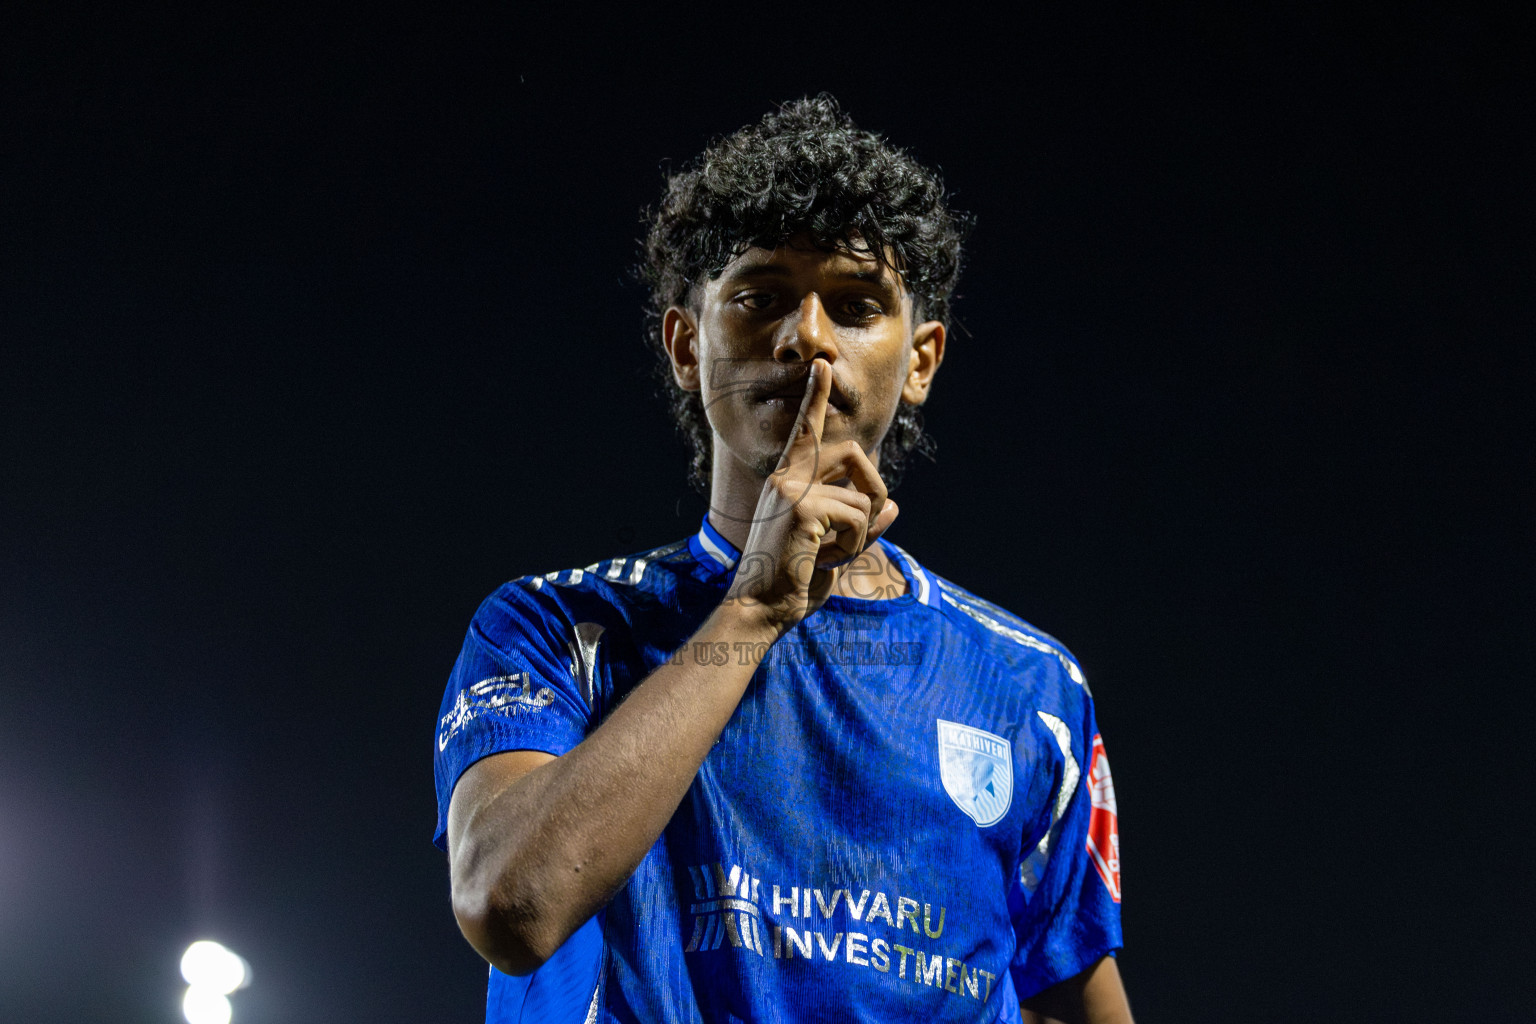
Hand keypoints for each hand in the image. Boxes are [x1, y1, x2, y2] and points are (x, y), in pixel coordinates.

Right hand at [724, 358, 898, 633]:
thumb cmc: (793, 582)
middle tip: (863, 528)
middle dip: (875, 491)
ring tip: (829, 556)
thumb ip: (862, 524)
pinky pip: (858, 518)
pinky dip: (854, 546)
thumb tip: (893, 505)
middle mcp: (786, 477)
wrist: (759, 609)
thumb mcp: (834, 549)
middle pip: (855, 454)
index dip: (816, 397)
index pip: (806, 431)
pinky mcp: (803, 508)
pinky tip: (824, 561)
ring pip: (863, 497)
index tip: (822, 366)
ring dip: (861, 534)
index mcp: (787, 481)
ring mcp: (792, 490)